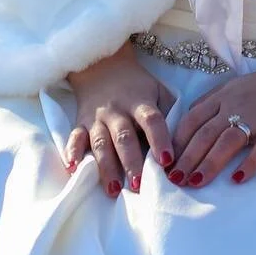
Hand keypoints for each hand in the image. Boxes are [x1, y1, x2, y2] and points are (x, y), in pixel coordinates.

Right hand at [65, 44, 175, 196]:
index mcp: (140, 102)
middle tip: (139, 186)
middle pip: (124, 137)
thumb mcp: (158, 91)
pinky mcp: (80, 122)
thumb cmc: (137, 86)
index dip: (160, 139)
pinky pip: (74, 137)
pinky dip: (72, 152)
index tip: (168, 160)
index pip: (152, 120)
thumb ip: (170, 114)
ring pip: (100, 142)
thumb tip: (183, 144)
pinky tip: (73, 168)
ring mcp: (96, 118)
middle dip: (131, 162)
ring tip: (113, 190)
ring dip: (106, 166)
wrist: (102, 65)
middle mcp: (117, 111)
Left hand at [168, 24, 255, 188]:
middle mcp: (237, 104)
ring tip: (195, 183)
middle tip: (173, 180)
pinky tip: (238, 181)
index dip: (177, 141)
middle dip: (186, 158)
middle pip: (205, 133)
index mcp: (226, 95)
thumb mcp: (240, 86)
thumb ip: (217, 102)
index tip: (164, 161)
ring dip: (209, 163)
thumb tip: (192, 122)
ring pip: (227, 141)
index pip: (193, 119)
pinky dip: (249, 165)